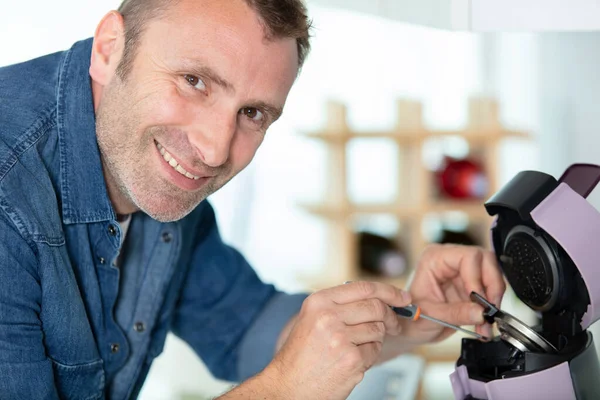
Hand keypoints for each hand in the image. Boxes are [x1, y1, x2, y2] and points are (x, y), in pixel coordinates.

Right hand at [266, 281, 411, 399]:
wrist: (288, 385)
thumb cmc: (301, 355)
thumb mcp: (312, 318)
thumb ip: (339, 305)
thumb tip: (378, 299)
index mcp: (319, 302)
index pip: (364, 287)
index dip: (389, 291)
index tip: (402, 297)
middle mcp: (329, 316)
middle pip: (376, 307)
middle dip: (390, 316)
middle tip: (393, 324)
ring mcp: (341, 338)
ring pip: (378, 329)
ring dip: (375, 338)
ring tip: (357, 347)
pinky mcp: (352, 359)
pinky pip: (375, 350)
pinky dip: (370, 356)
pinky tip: (353, 360)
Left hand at [397, 243, 505, 348]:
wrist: (411, 329)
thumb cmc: (412, 317)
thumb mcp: (431, 316)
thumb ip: (456, 313)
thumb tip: (482, 312)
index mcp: (435, 259)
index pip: (468, 256)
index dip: (477, 278)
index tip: (479, 300)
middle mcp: (450, 260)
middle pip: (485, 261)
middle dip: (491, 287)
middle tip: (489, 310)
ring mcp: (462, 272)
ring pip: (492, 275)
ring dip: (493, 300)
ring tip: (486, 322)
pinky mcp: (471, 285)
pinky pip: (490, 290)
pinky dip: (491, 307)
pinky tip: (484, 323)